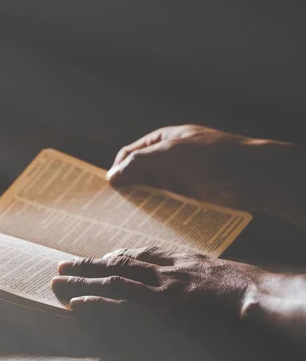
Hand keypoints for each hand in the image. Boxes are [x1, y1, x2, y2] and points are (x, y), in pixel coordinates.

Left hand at [51, 248, 268, 333]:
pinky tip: (78, 303)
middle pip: (117, 263)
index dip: (113, 256)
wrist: (260, 298)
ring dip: (82, 281)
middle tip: (62, 266)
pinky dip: (97, 302)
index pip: (138, 254)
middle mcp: (164, 270)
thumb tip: (186, 279)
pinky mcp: (161, 309)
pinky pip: (121, 304)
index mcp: (179, 260)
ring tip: (57, 282)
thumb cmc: (247, 288)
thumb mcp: (218, 272)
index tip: (97, 258)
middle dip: (86, 265)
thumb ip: (196, 272)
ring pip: (112, 280)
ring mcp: (161, 289)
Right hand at [105, 125, 305, 223]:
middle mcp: (170, 156)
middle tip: (114, 207)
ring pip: (153, 188)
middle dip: (127, 186)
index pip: (130, 153)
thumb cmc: (211, 157)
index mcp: (163, 139)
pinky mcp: (193, 194)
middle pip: (140, 172)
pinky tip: (150, 221)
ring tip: (127, 217)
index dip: (118, 168)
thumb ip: (138, 161)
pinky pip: (169, 201)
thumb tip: (112, 175)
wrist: (253, 176)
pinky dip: (158, 209)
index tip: (108, 189)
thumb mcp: (169, 154)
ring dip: (142, 200)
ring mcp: (182, 175)